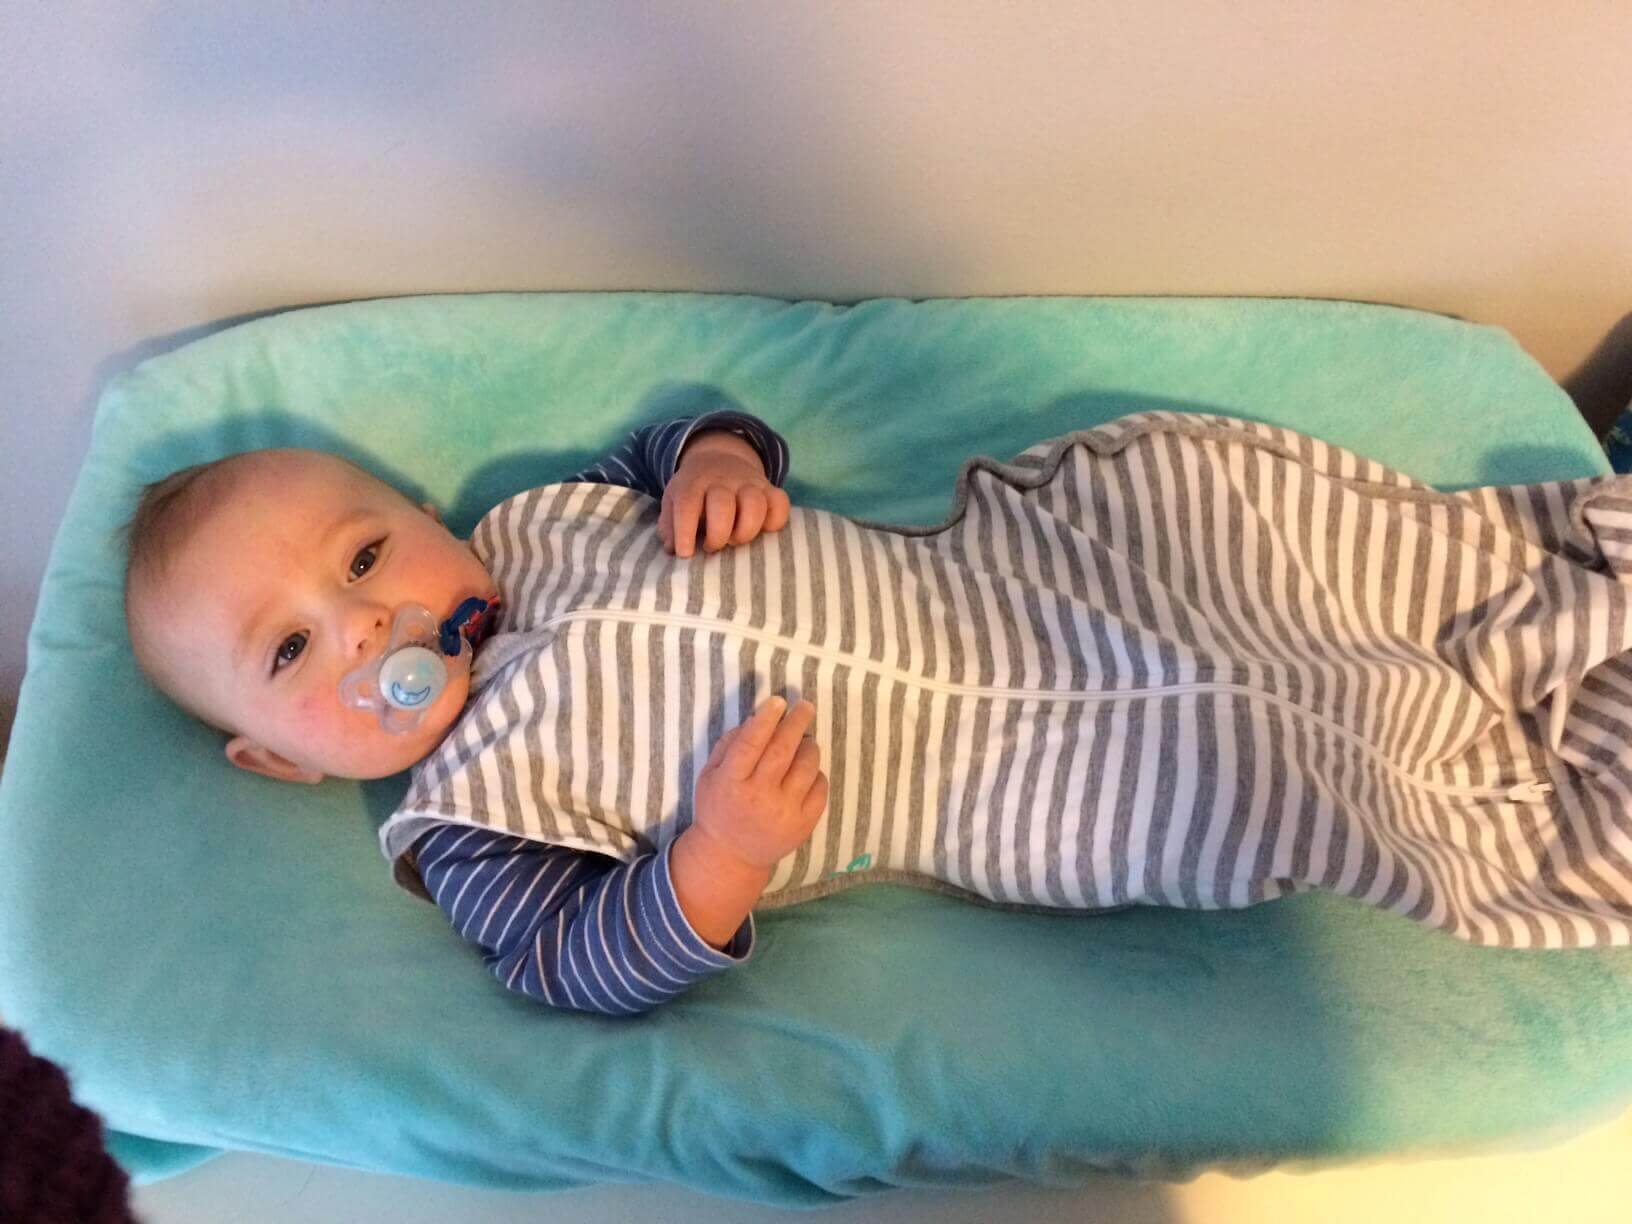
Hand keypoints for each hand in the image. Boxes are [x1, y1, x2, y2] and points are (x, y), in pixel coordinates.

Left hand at [660, 432, 790, 556]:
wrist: (720, 459)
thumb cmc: (695, 492)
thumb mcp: (674, 501)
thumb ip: (669, 526)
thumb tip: (672, 550)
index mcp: (693, 483)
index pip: (687, 503)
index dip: (685, 531)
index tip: (685, 553)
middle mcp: (722, 481)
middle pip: (723, 504)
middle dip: (718, 534)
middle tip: (712, 546)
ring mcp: (749, 483)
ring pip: (756, 503)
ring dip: (746, 530)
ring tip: (735, 540)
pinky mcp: (770, 489)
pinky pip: (780, 504)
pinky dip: (774, 522)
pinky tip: (761, 531)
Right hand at [691, 697, 827, 868]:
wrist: (731, 855)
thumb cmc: (719, 807)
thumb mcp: (710, 775)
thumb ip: (729, 745)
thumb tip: (758, 717)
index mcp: (731, 783)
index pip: (751, 743)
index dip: (766, 719)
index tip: (778, 701)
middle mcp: (759, 797)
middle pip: (783, 750)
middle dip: (796, 723)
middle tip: (805, 707)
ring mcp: (784, 813)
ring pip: (806, 766)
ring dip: (809, 746)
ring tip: (804, 741)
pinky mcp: (804, 825)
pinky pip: (820, 788)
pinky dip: (816, 772)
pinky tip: (806, 770)